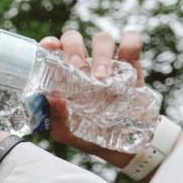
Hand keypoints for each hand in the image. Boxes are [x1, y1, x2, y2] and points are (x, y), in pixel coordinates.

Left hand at [39, 30, 143, 168]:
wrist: (124, 144)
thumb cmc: (90, 134)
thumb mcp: (67, 133)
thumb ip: (57, 118)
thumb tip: (53, 99)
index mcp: (64, 76)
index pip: (52, 51)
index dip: (49, 44)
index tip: (50, 48)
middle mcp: (83, 65)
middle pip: (74, 38)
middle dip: (73, 47)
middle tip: (76, 66)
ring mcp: (108, 63)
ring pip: (102, 39)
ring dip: (101, 53)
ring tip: (102, 77)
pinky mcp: (132, 65)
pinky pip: (132, 42)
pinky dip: (130, 43)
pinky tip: (126, 59)